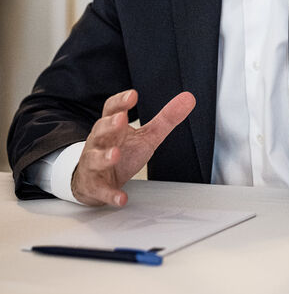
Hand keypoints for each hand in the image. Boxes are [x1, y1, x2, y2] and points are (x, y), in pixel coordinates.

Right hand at [70, 89, 195, 206]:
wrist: (95, 181)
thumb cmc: (121, 153)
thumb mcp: (146, 135)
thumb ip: (165, 118)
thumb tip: (188, 98)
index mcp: (113, 127)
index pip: (112, 109)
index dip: (121, 102)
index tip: (132, 95)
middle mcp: (100, 142)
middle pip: (100, 130)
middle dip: (109, 125)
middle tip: (121, 120)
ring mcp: (94, 164)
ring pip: (94, 158)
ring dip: (104, 156)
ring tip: (115, 155)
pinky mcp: (95, 187)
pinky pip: (101, 191)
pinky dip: (110, 194)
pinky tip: (121, 198)